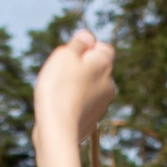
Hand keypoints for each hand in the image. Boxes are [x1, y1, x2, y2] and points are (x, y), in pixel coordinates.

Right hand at [33, 27, 116, 146]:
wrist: (57, 130)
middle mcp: (109, 84)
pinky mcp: (92, 121)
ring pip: (88, 88)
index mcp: (105, 65)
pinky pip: (82, 105)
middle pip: (95, 69)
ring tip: (59, 93)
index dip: (86, 49)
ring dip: (75, 87)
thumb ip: (79, 43)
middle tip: (61, 74)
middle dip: (80, 68)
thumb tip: (88, 37)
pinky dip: (73, 104)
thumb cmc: (59, 88)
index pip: (103, 48)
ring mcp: (102, 105)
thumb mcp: (65, 55)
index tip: (70, 56)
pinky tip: (60, 108)